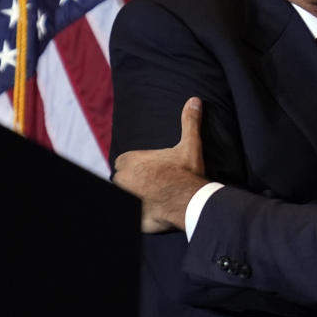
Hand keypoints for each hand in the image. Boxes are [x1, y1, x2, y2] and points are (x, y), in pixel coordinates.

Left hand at [113, 97, 207, 232]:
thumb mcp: (189, 145)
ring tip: (151, 199)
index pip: (125, 162)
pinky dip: (137, 214)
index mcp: (131, 160)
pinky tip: (150, 213)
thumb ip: (189, 122)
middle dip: (133, 181)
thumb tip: (194, 100)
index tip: (152, 169)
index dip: (137, 165)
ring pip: (124, 195)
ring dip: (133, 196)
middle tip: (153, 184)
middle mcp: (122, 179)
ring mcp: (125, 199)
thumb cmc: (185, 172)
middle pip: (122, 179)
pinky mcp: (131, 216)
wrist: (187, 201)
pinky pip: (129, 215)